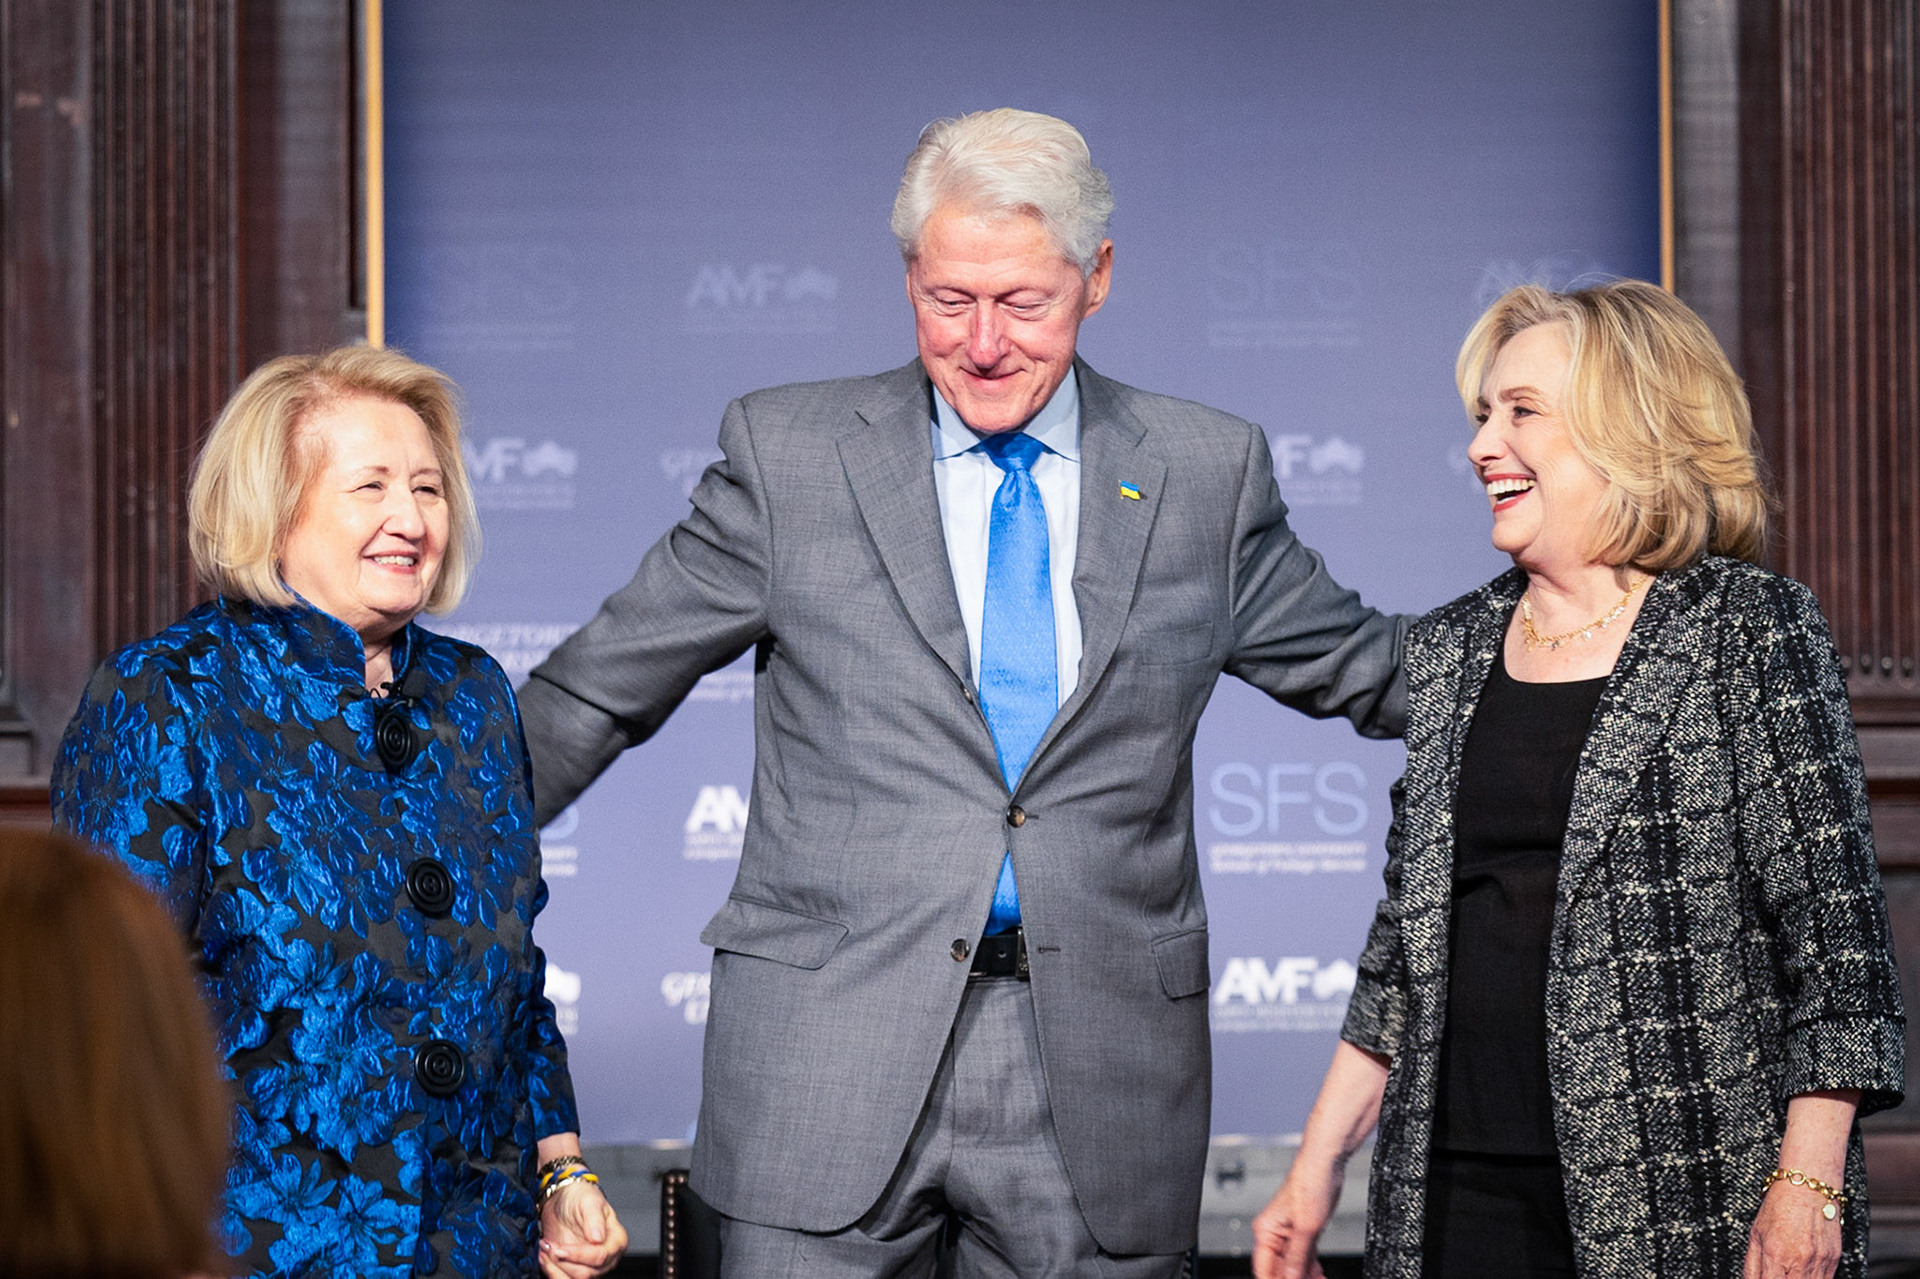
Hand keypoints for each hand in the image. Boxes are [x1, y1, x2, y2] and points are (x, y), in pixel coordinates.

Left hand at [538, 1178, 628, 1278]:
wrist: (563, 1201)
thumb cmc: (580, 1197)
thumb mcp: (589, 1200)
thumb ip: (594, 1218)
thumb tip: (598, 1237)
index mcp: (616, 1240)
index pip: (600, 1257)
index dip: (579, 1255)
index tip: (560, 1248)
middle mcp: (606, 1257)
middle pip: (586, 1273)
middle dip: (563, 1262)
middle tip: (548, 1246)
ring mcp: (590, 1266)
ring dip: (554, 1268)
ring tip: (544, 1249)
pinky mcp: (573, 1269)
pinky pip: (562, 1278)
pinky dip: (550, 1270)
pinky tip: (543, 1256)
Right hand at [1251, 1156, 1344, 1278]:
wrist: (1326, 1164)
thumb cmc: (1311, 1182)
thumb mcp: (1306, 1228)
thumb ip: (1297, 1258)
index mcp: (1266, 1231)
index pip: (1264, 1270)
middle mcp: (1274, 1233)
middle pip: (1279, 1269)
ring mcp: (1289, 1233)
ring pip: (1293, 1265)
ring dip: (1305, 1278)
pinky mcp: (1304, 1231)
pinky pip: (1304, 1257)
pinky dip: (1312, 1269)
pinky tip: (1320, 1276)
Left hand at [1743, 1180, 1841, 1278]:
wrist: (1808, 1189)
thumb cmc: (1779, 1207)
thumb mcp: (1756, 1234)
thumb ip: (1752, 1265)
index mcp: (1775, 1254)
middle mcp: (1799, 1261)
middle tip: (1777, 1274)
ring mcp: (1819, 1262)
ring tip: (1789, 1273)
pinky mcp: (1834, 1260)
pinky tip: (1803, 1273)